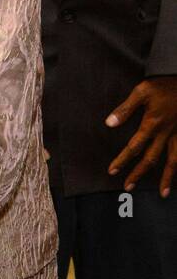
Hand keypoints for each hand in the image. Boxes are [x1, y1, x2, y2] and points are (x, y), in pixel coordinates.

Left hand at [106, 75, 176, 195]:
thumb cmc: (163, 85)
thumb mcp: (141, 92)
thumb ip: (125, 109)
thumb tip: (109, 123)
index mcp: (152, 124)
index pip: (134, 147)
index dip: (122, 160)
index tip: (112, 171)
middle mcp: (166, 133)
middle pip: (151, 158)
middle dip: (139, 173)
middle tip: (128, 187)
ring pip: (174, 161)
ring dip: (167, 178)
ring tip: (162, 193)